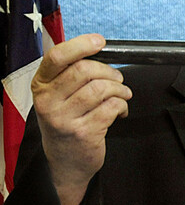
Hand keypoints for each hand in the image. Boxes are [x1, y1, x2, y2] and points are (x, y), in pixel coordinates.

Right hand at [31, 34, 131, 204]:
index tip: (99, 41)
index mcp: (41, 86)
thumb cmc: (66, 123)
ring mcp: (64, 119)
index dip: (81, 45)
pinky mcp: (83, 133)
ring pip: (101, 89)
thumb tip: (96, 50)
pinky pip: (112, 108)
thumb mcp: (58, 97)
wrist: (64, 163)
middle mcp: (48, 102)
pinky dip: (122, 106)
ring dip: (119, 89)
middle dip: (109, 72)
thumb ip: (71, 74)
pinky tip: (119, 111)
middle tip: (117, 79)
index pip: (56, 57)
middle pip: (85, 71)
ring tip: (121, 95)